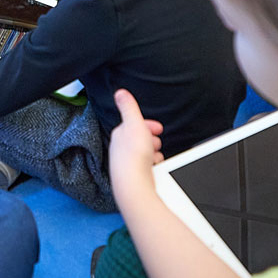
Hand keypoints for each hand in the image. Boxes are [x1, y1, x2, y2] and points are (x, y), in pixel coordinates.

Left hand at [109, 89, 163, 208]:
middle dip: (151, 138)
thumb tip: (119, 92)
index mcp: (119, 134)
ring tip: (157, 156)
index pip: (133, 124)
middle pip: (138, 139)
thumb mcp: (134, 124)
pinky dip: (152, 165)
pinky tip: (155, 167)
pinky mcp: (131, 177)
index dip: (147, 124)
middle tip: (157, 142)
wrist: (133, 186)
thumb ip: (128, 107)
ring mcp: (124, 164)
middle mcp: (119, 149)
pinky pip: (145, 167)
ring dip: (153, 152)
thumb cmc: (134, 155)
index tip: (159, 128)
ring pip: (142, 153)